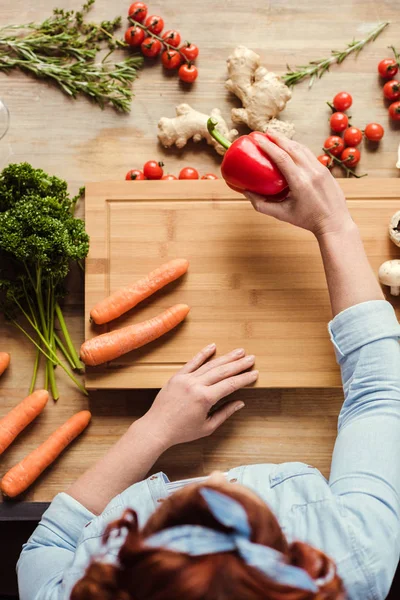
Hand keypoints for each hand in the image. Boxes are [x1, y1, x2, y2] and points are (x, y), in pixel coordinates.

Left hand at [140, 344, 257, 447]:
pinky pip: (192, 362)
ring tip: (239, 352)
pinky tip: (213, 347)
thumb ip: (225, 413)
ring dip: (226, 357)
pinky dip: (203, 354)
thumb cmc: (182, 431)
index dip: (244, 379)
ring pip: (210, 365)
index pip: (230, 385)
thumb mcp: (207, 427)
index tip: (255, 374)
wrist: (156, 428)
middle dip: (239, 364)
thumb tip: (240, 403)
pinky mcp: (177, 376)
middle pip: (222, 371)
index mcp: (204, 398)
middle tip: (251, 358)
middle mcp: (196, 385)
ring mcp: (185, 379)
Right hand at [244, 134, 354, 237]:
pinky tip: (290, 148)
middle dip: (277, 137)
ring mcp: (321, 169)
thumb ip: (261, 204)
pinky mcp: (326, 170)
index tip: (257, 138)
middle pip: (292, 147)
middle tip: (264, 133)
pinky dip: (297, 148)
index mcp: (300, 182)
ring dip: (287, 141)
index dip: (268, 145)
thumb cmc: (307, 220)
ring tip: (275, 137)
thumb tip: (245, 192)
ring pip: (302, 148)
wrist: (334, 223)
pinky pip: (309, 154)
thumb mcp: (281, 214)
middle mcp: (311, 172)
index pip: (282, 157)